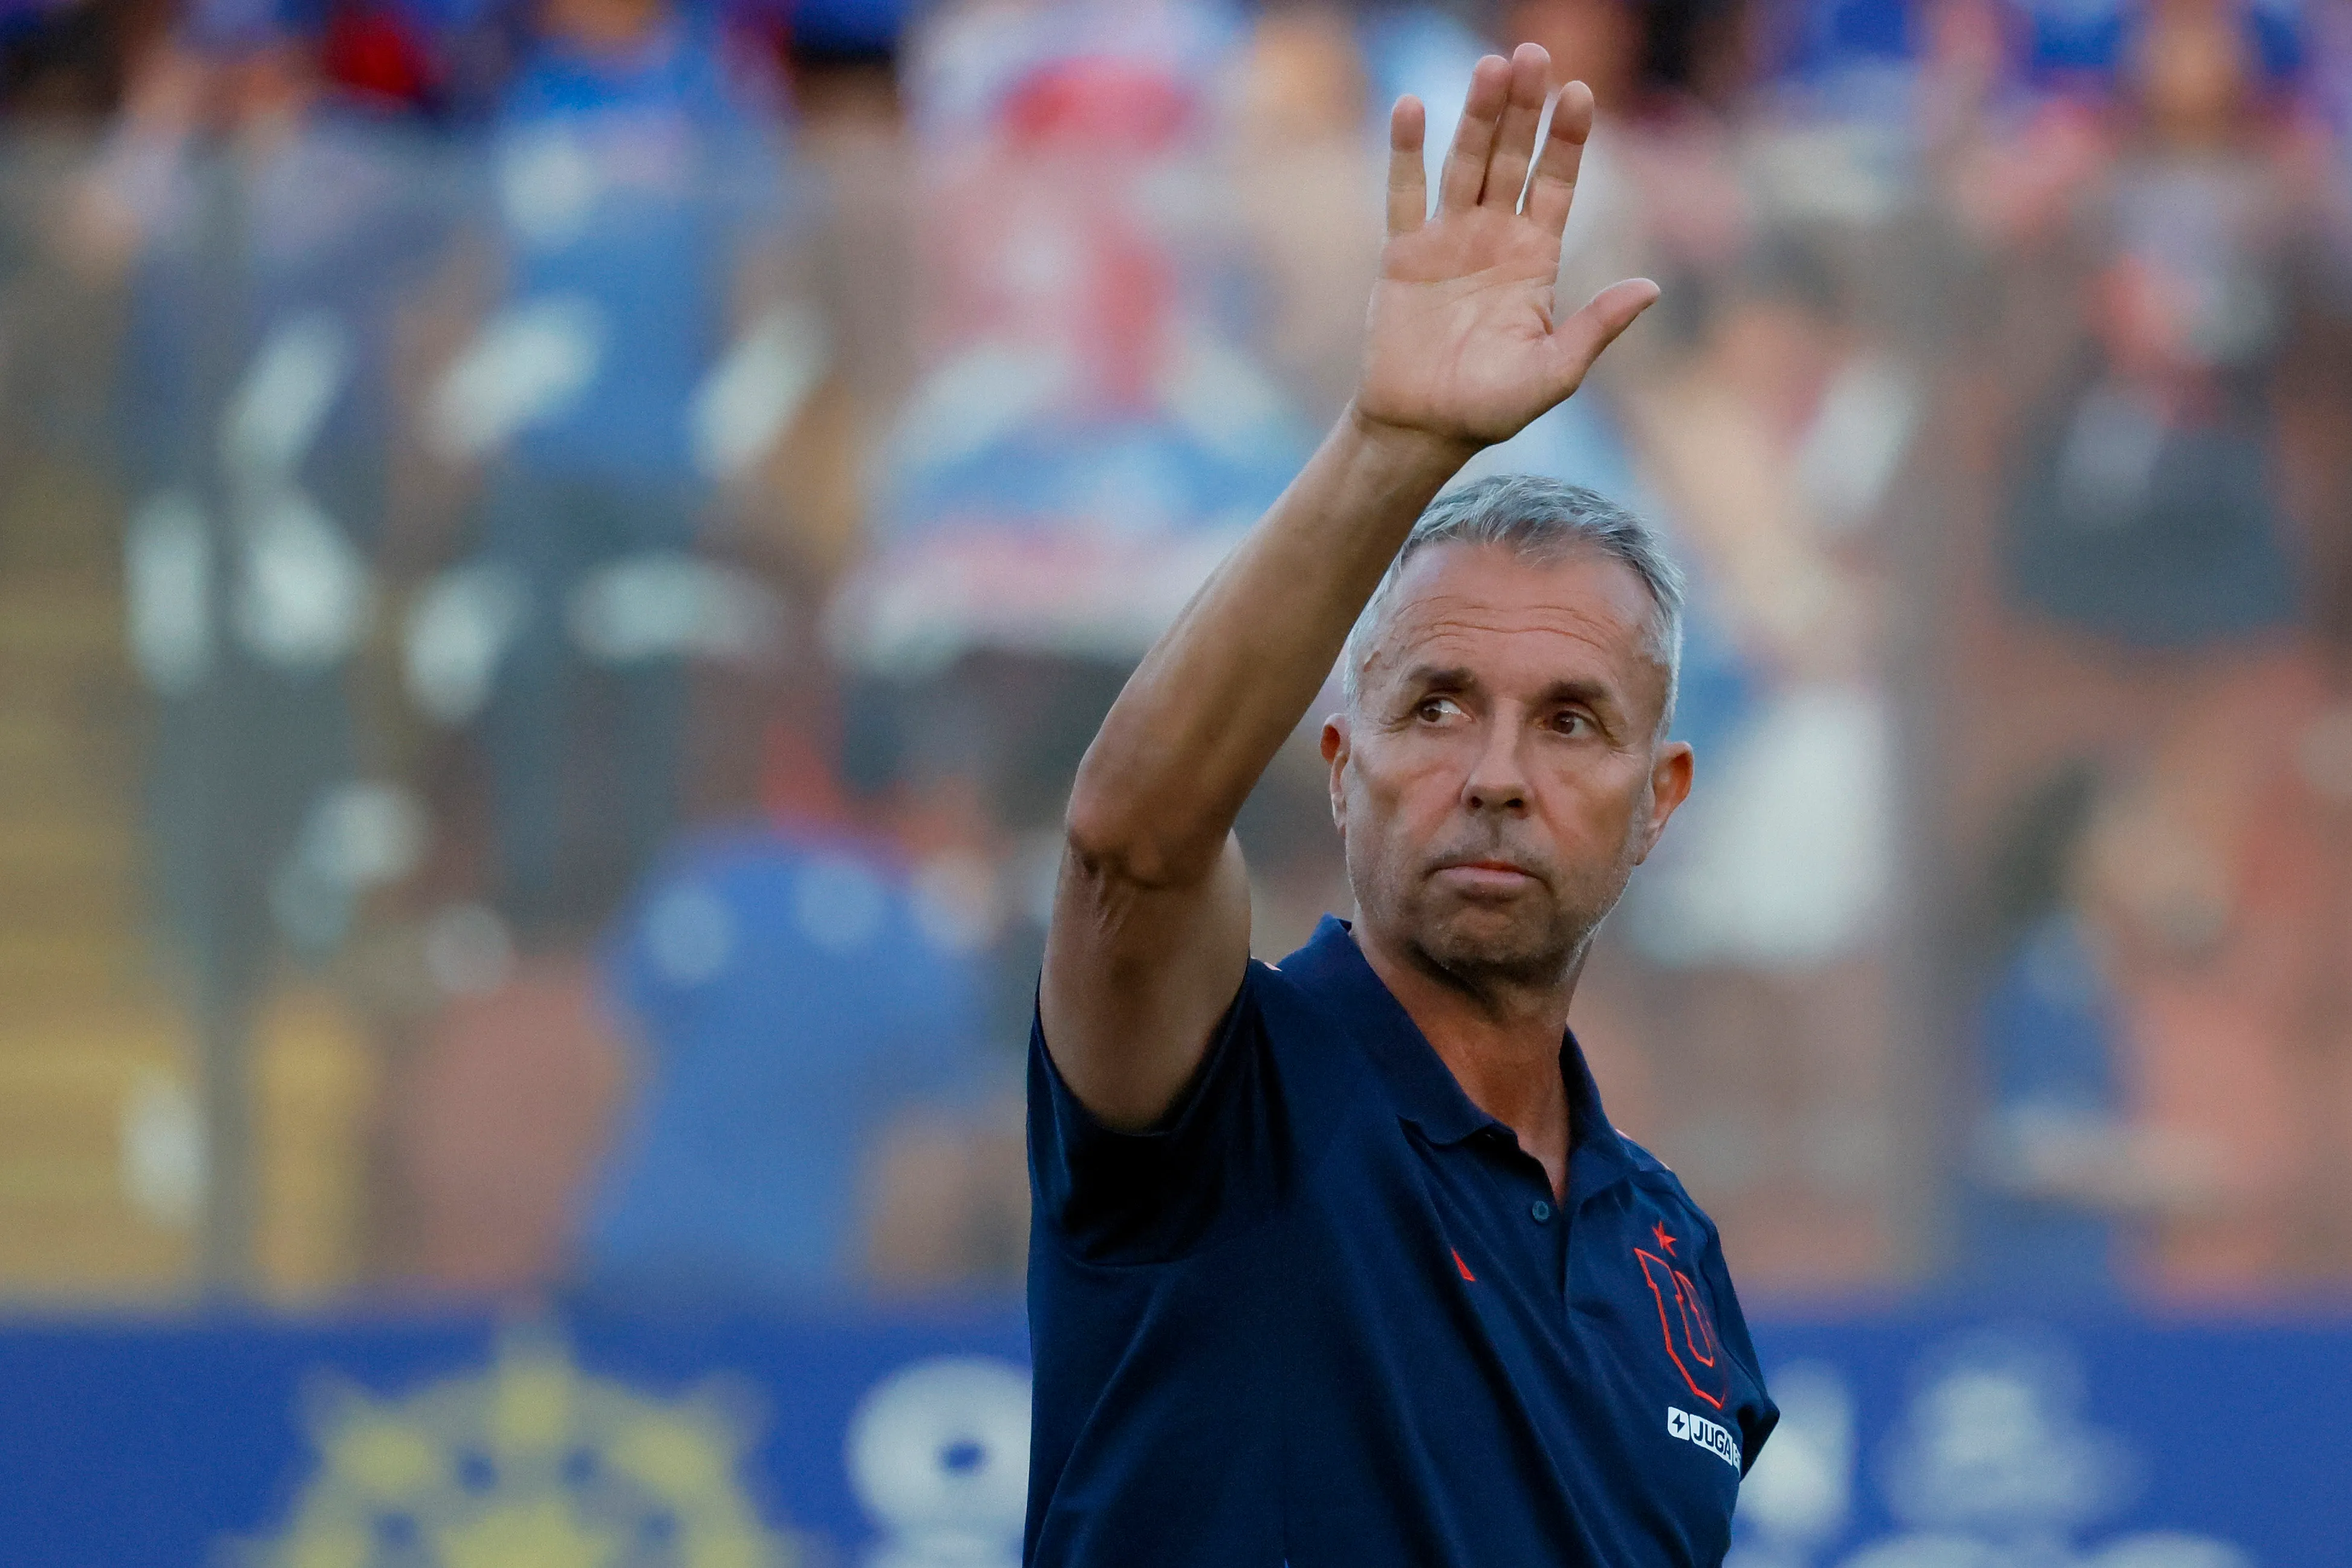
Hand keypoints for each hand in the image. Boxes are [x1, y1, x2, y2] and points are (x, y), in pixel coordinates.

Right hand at [1354, 45, 1657, 452]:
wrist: (1422, 428)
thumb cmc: (1491, 407)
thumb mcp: (1555, 373)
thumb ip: (1596, 328)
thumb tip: (1651, 289)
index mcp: (1535, 258)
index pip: (1557, 183)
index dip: (1568, 139)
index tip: (1580, 92)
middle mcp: (1493, 237)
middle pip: (1512, 158)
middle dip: (1523, 109)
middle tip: (1532, 54)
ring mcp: (1447, 240)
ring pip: (1465, 163)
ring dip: (1476, 117)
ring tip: (1490, 68)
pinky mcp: (1402, 254)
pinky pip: (1404, 194)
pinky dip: (1405, 152)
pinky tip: (1411, 107)